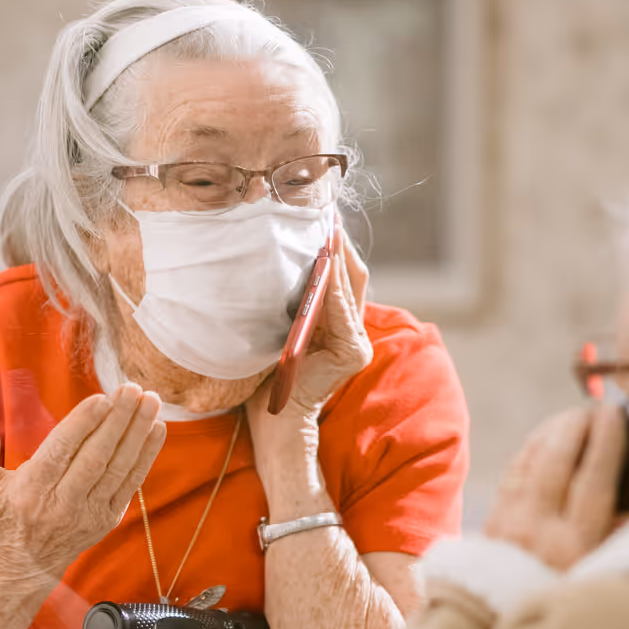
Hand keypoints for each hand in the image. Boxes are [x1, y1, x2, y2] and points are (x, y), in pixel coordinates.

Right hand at [0, 384, 164, 591]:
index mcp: (32, 491)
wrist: (24, 563)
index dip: (83, 425)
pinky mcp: (107, 519)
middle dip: (117, 421)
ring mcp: (89, 513)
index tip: (101, 399)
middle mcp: (63, 504)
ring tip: (150, 400)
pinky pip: (131, 483)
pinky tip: (156, 428)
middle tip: (131, 389)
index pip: (61, 453)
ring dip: (138, 433)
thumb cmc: (1, 515)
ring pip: (119, 468)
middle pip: (96, 457)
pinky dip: (146, 455)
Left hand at [265, 230, 373, 419]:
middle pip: (353, 276)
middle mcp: (354, 333)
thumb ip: (294, 302)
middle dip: (339, 243)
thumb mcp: (282, 328)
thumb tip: (282, 258)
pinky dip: (332, 283)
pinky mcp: (354, 352)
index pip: (344, 277)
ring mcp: (358, 343)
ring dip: (336, 256)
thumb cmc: (270, 377)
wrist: (274, 417)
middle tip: (326, 211)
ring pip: (348, 287)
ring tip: (326, 226)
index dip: (336, 246)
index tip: (322, 216)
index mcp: (338, 326)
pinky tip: (324, 259)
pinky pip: (340, 308)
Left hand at [486, 403, 626, 570]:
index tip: (616, 413)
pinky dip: (531, 450)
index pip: (594, 478)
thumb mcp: (598, 578)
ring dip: (554, 432)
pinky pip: (513, 472)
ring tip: (573, 417)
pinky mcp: (492, 521)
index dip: (606, 440)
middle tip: (596, 407)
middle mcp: (540, 529)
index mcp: (575, 546)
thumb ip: (622, 538)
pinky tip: (544, 440)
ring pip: (532, 460)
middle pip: (559, 458)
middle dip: (578, 425)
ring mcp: (511, 523)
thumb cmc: (560, 603)